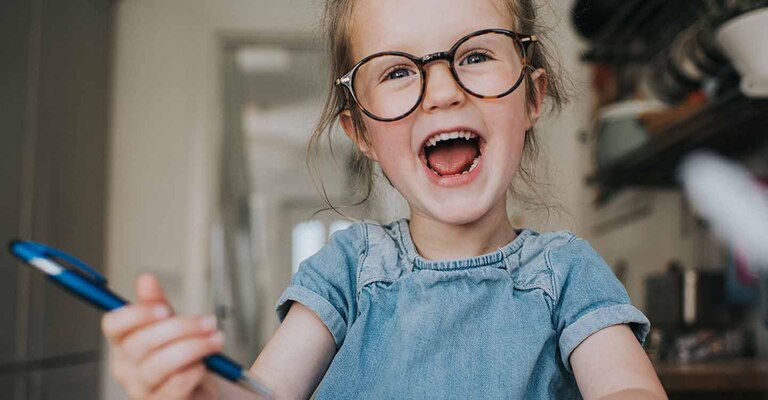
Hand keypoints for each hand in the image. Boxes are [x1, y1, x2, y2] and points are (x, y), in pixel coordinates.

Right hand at [102, 274, 222, 398]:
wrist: (203, 389)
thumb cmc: (182, 356)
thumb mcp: (171, 325)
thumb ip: (157, 304)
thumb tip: (145, 279)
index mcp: (123, 342)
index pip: (113, 325)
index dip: (136, 315)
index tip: (165, 309)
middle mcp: (126, 368)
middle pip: (140, 343)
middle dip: (180, 328)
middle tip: (209, 321)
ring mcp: (141, 390)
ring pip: (159, 364)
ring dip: (194, 347)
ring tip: (216, 340)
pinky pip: (176, 385)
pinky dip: (194, 370)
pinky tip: (205, 365)